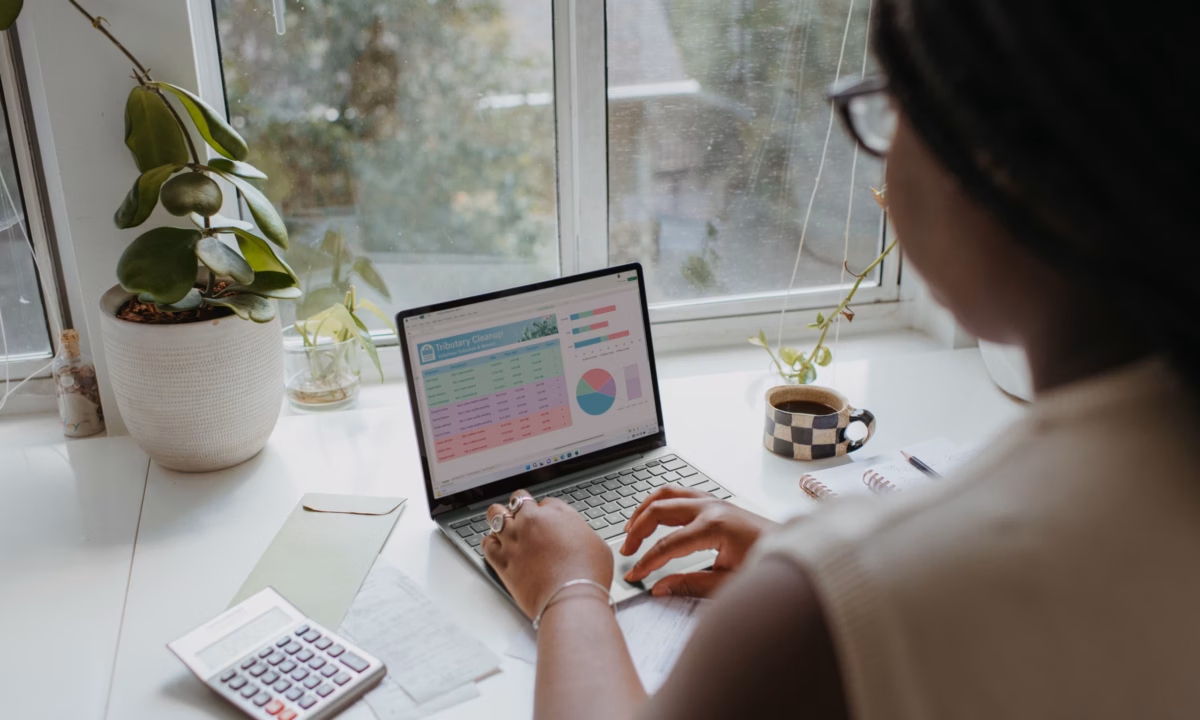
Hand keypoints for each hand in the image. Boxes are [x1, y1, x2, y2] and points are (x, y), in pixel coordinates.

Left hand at [482, 490, 614, 618]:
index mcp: (557, 513)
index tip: (547, 521)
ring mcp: (514, 539)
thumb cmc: (588, 575)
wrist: (571, 600)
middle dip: (520, 506)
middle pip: (518, 499)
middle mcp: (532, 521)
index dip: (546, 512)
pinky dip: (490, 543)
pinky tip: (495, 546)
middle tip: (523, 516)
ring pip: (495, 514)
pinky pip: (486, 543)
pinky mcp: (501, 560)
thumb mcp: (596, 543)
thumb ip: (579, 531)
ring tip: (503, 524)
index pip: (546, 502)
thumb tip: (574, 533)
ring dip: (499, 517)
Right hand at [620, 486, 778, 597]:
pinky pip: (680, 493)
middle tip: (626, 552)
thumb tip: (659, 588)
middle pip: (660, 510)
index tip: (633, 575)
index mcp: (714, 527)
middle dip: (638, 531)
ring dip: (645, 509)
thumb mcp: (728, 583)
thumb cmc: (767, 566)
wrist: (796, 552)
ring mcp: (714, 501)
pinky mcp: (716, 502)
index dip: (647, 561)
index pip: (668, 544)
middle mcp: (712, 507)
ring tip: (630, 529)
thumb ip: (690, 585)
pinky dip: (661, 502)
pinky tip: (653, 515)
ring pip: (667, 494)